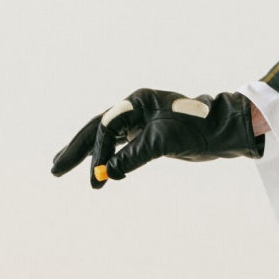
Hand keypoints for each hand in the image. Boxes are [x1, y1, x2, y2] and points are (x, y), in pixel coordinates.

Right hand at [51, 89, 265, 188]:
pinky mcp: (147, 134)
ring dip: (86, 153)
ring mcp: (140, 121)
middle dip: (75, 149)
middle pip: (97, 128)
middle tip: (55, 169)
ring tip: (61, 167)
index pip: (107, 128)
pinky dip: (106, 157)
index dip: (100, 154)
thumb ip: (135, 155)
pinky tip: (97, 167)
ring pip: (105, 137)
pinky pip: (119, 145)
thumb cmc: (199, 129)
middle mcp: (135, 108)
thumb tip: (109, 172)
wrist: (223, 130)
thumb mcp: (165, 142)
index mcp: (137, 101)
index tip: (99, 177)